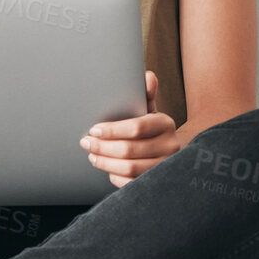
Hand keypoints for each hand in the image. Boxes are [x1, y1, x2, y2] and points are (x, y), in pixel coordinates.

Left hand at [80, 70, 181, 186]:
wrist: (172, 152)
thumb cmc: (153, 129)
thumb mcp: (150, 111)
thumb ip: (146, 95)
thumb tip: (148, 76)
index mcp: (165, 123)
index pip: (136, 128)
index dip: (112, 131)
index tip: (93, 130)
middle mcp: (169, 146)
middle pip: (129, 150)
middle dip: (102, 147)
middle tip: (86, 143)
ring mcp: (165, 166)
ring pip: (130, 168)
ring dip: (105, 162)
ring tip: (92, 155)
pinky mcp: (158, 182)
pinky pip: (132, 183)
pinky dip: (115, 176)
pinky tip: (107, 168)